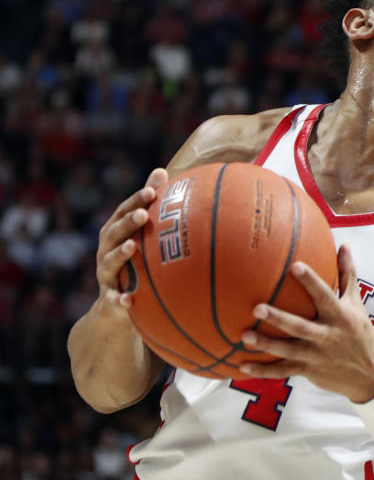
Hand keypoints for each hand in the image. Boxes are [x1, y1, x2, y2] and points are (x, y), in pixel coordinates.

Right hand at [94, 167, 167, 313]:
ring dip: (119, 254)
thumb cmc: (132, 262)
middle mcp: (105, 252)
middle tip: (144, 214)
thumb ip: (148, 206)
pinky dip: (120, 300)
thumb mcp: (138, 235)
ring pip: (109, 263)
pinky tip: (129, 300)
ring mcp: (105, 276)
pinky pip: (112, 301)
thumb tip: (162, 171)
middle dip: (127, 223)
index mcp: (114, 235)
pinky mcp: (108, 300)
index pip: (123, 213)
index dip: (135, 201)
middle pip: (113, 234)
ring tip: (132, 247)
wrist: (113, 308)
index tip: (152, 191)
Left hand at [239, 244, 373, 403]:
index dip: (311, 281)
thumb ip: (348, 275)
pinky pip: (283, 371)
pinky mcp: (309, 370)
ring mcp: (317, 355)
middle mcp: (328, 335)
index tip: (295, 265)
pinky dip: (263, 371)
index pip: (325, 296)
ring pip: (288, 350)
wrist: (370, 375)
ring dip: (266, 344)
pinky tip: (242, 366)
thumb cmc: (361, 333)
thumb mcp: (357, 304)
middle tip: (256, 308)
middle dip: (279, 319)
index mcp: (340, 316)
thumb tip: (344, 245)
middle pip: (300, 327)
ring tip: (244, 336)